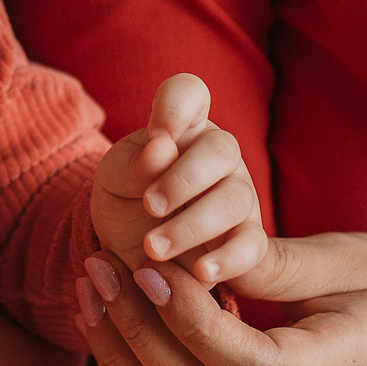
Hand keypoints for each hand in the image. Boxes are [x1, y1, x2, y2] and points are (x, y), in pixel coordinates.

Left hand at [88, 73, 263, 297]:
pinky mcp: (247, 240)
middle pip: (222, 149)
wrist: (131, 254)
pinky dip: (229, 260)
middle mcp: (218, 157)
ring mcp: (239, 197)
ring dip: (192, 225)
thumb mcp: (114, 180)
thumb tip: (162, 147)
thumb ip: (134, 164)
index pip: (189, 93)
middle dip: (183, 180)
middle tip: (148, 206)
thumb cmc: (125, 202)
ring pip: (236, 200)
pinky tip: (202, 272)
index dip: (176, 106)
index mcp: (182, 130)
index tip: (156, 134)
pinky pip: (252, 246)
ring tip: (153, 248)